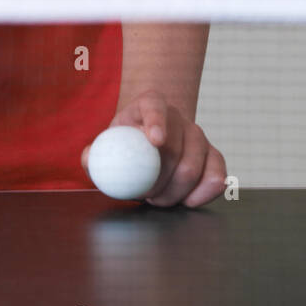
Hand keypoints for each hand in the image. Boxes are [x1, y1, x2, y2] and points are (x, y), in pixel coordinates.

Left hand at [81, 89, 226, 207]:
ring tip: (158, 198)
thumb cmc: (127, 139)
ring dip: (175, 192)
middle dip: (159, 180)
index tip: (155, 141)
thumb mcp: (109, 139)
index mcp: (150, 103)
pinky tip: (187, 201)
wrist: (153, 133)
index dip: (157, 122)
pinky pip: (217, 175)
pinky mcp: (214, 155)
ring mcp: (198, 135)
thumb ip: (96, 151)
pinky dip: (203, 193)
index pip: (155, 108)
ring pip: (194, 167)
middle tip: (146, 195)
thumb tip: (89, 160)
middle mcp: (178, 116)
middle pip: (174, 149)